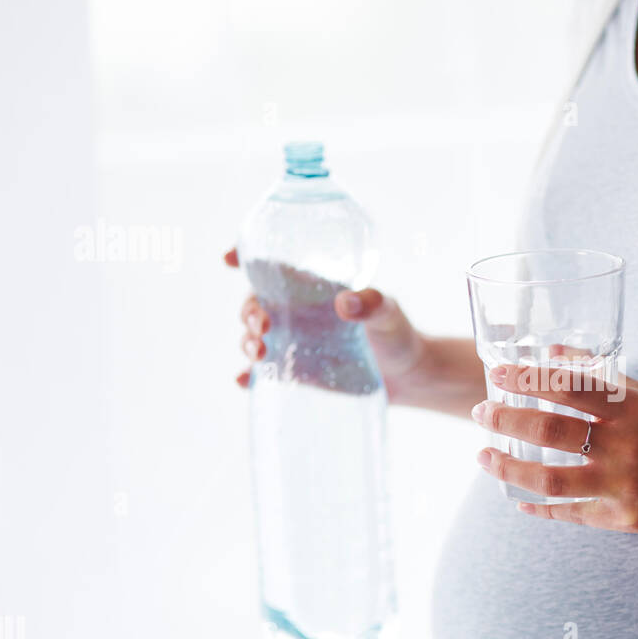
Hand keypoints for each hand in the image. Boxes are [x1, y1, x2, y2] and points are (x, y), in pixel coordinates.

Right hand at [225, 247, 483, 416]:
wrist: (408, 378)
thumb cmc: (398, 334)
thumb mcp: (389, 314)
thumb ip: (372, 304)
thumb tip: (344, 302)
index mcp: (313, 289)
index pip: (273, 267)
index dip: (247, 258)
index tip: (229, 259)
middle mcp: (297, 313)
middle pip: (254, 303)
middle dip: (247, 311)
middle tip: (261, 326)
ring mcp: (294, 343)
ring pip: (253, 337)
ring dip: (246, 341)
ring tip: (259, 352)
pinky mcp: (296, 372)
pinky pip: (264, 373)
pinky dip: (249, 376)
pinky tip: (245, 380)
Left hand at [472, 364, 637, 532]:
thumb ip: (602, 377)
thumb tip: (551, 351)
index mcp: (633, 409)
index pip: (569, 387)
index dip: (528, 379)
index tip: (498, 375)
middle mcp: (626, 446)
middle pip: (551, 430)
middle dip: (507, 420)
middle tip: (482, 414)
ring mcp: (625, 486)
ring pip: (551, 479)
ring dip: (509, 468)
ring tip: (484, 457)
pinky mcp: (626, 519)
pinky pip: (573, 514)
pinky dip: (541, 508)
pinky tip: (520, 501)